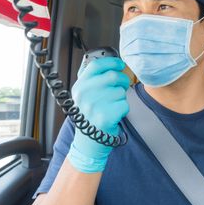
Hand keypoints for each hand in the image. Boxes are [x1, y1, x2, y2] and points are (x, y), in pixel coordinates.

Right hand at [67, 57, 129, 172]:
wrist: (89, 141)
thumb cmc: (90, 116)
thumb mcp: (84, 95)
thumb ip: (93, 79)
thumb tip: (111, 63)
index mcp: (79, 86)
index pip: (96, 65)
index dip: (112, 62)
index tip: (120, 64)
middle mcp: (84, 95)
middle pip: (113, 76)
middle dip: (122, 81)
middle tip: (122, 87)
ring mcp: (94, 106)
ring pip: (120, 91)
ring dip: (122, 97)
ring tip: (113, 105)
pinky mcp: (105, 117)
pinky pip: (124, 104)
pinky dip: (124, 109)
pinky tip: (115, 115)